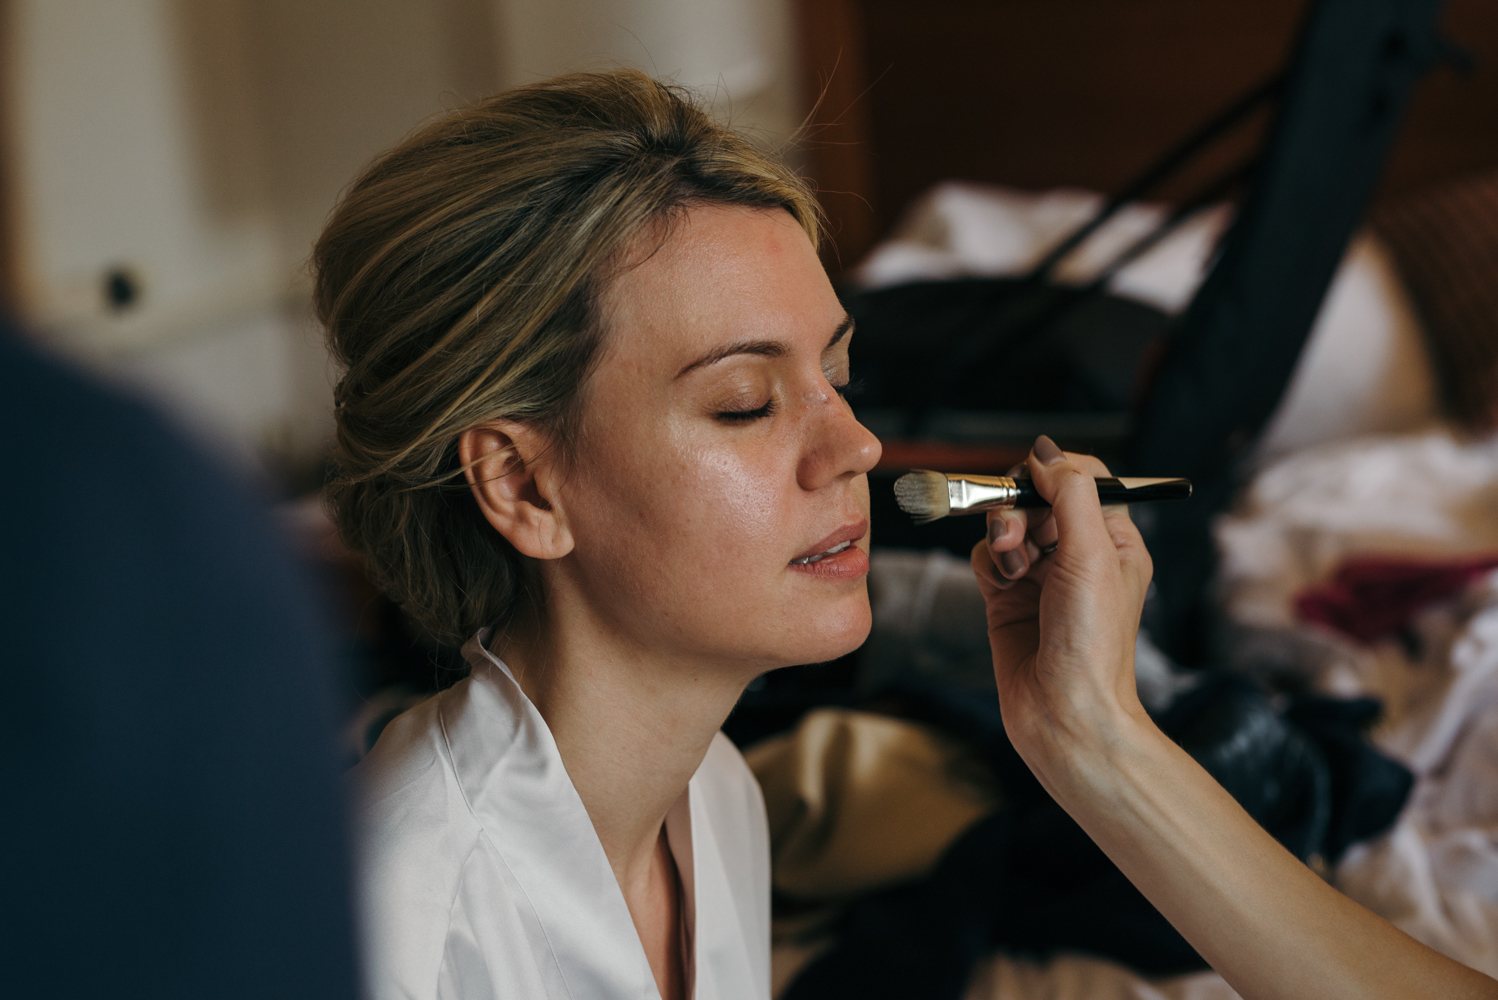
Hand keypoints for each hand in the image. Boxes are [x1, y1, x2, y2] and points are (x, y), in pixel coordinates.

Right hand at [969, 436, 1153, 779]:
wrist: (1065, 714)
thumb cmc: (1094, 645)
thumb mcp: (1094, 555)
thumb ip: (1071, 495)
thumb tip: (1047, 453)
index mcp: (1114, 540)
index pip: (1082, 478)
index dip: (1053, 472)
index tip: (1034, 480)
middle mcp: (1077, 554)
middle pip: (1036, 496)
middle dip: (1019, 505)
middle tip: (1015, 530)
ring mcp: (1040, 575)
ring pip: (1006, 522)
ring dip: (1003, 535)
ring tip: (1013, 566)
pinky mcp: (1006, 596)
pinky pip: (986, 554)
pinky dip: (988, 561)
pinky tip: (1003, 585)